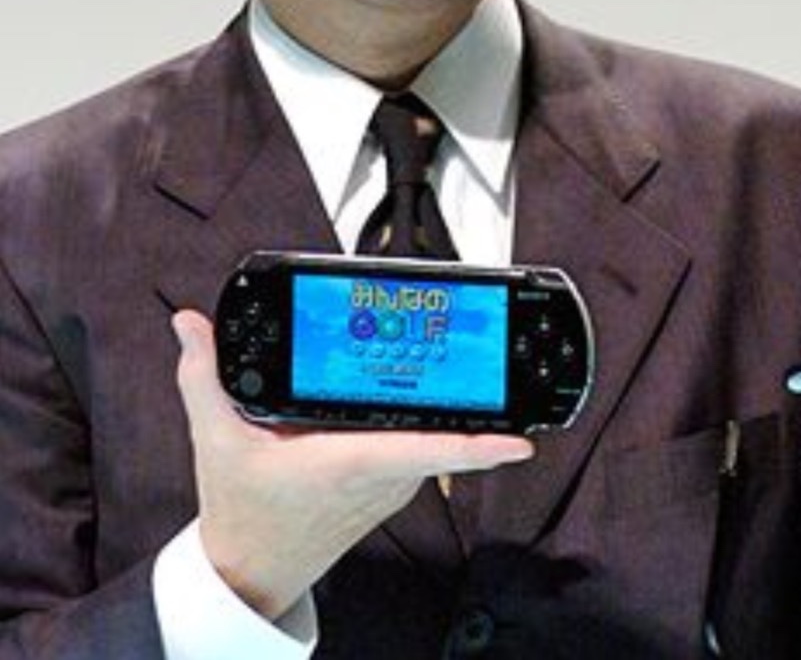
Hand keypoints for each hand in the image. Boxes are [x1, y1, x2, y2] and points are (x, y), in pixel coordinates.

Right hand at [172, 310, 533, 620]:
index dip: (478, 446)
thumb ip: (204, 376)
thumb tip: (190, 325)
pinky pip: (421, 445)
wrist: (251, 567)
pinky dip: (424, 419)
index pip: (426, 451)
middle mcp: (381, 477)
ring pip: (431, 434)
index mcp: (349, 463)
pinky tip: (411, 385)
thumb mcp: (214, 440)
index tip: (517, 439)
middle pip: (438, 429)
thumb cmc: (243, 511)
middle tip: (482, 343)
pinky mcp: (393, 488)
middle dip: (465, 390)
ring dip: (443, 402)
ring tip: (449, 351)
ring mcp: (391, 486)